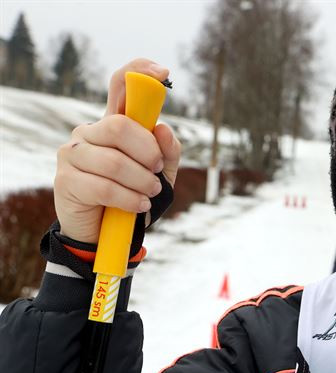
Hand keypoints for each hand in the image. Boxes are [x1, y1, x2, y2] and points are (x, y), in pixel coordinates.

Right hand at [54, 58, 180, 242]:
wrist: (105, 234)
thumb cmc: (133, 197)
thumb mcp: (160, 177)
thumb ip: (167, 153)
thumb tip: (162, 128)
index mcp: (114, 125)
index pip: (120, 86)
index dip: (139, 74)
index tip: (164, 74)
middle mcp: (90, 132)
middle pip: (120, 126)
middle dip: (148, 152)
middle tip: (157, 171)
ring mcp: (73, 154)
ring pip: (114, 161)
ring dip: (141, 182)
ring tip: (149, 193)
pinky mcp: (66, 180)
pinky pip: (104, 187)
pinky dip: (130, 199)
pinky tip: (138, 205)